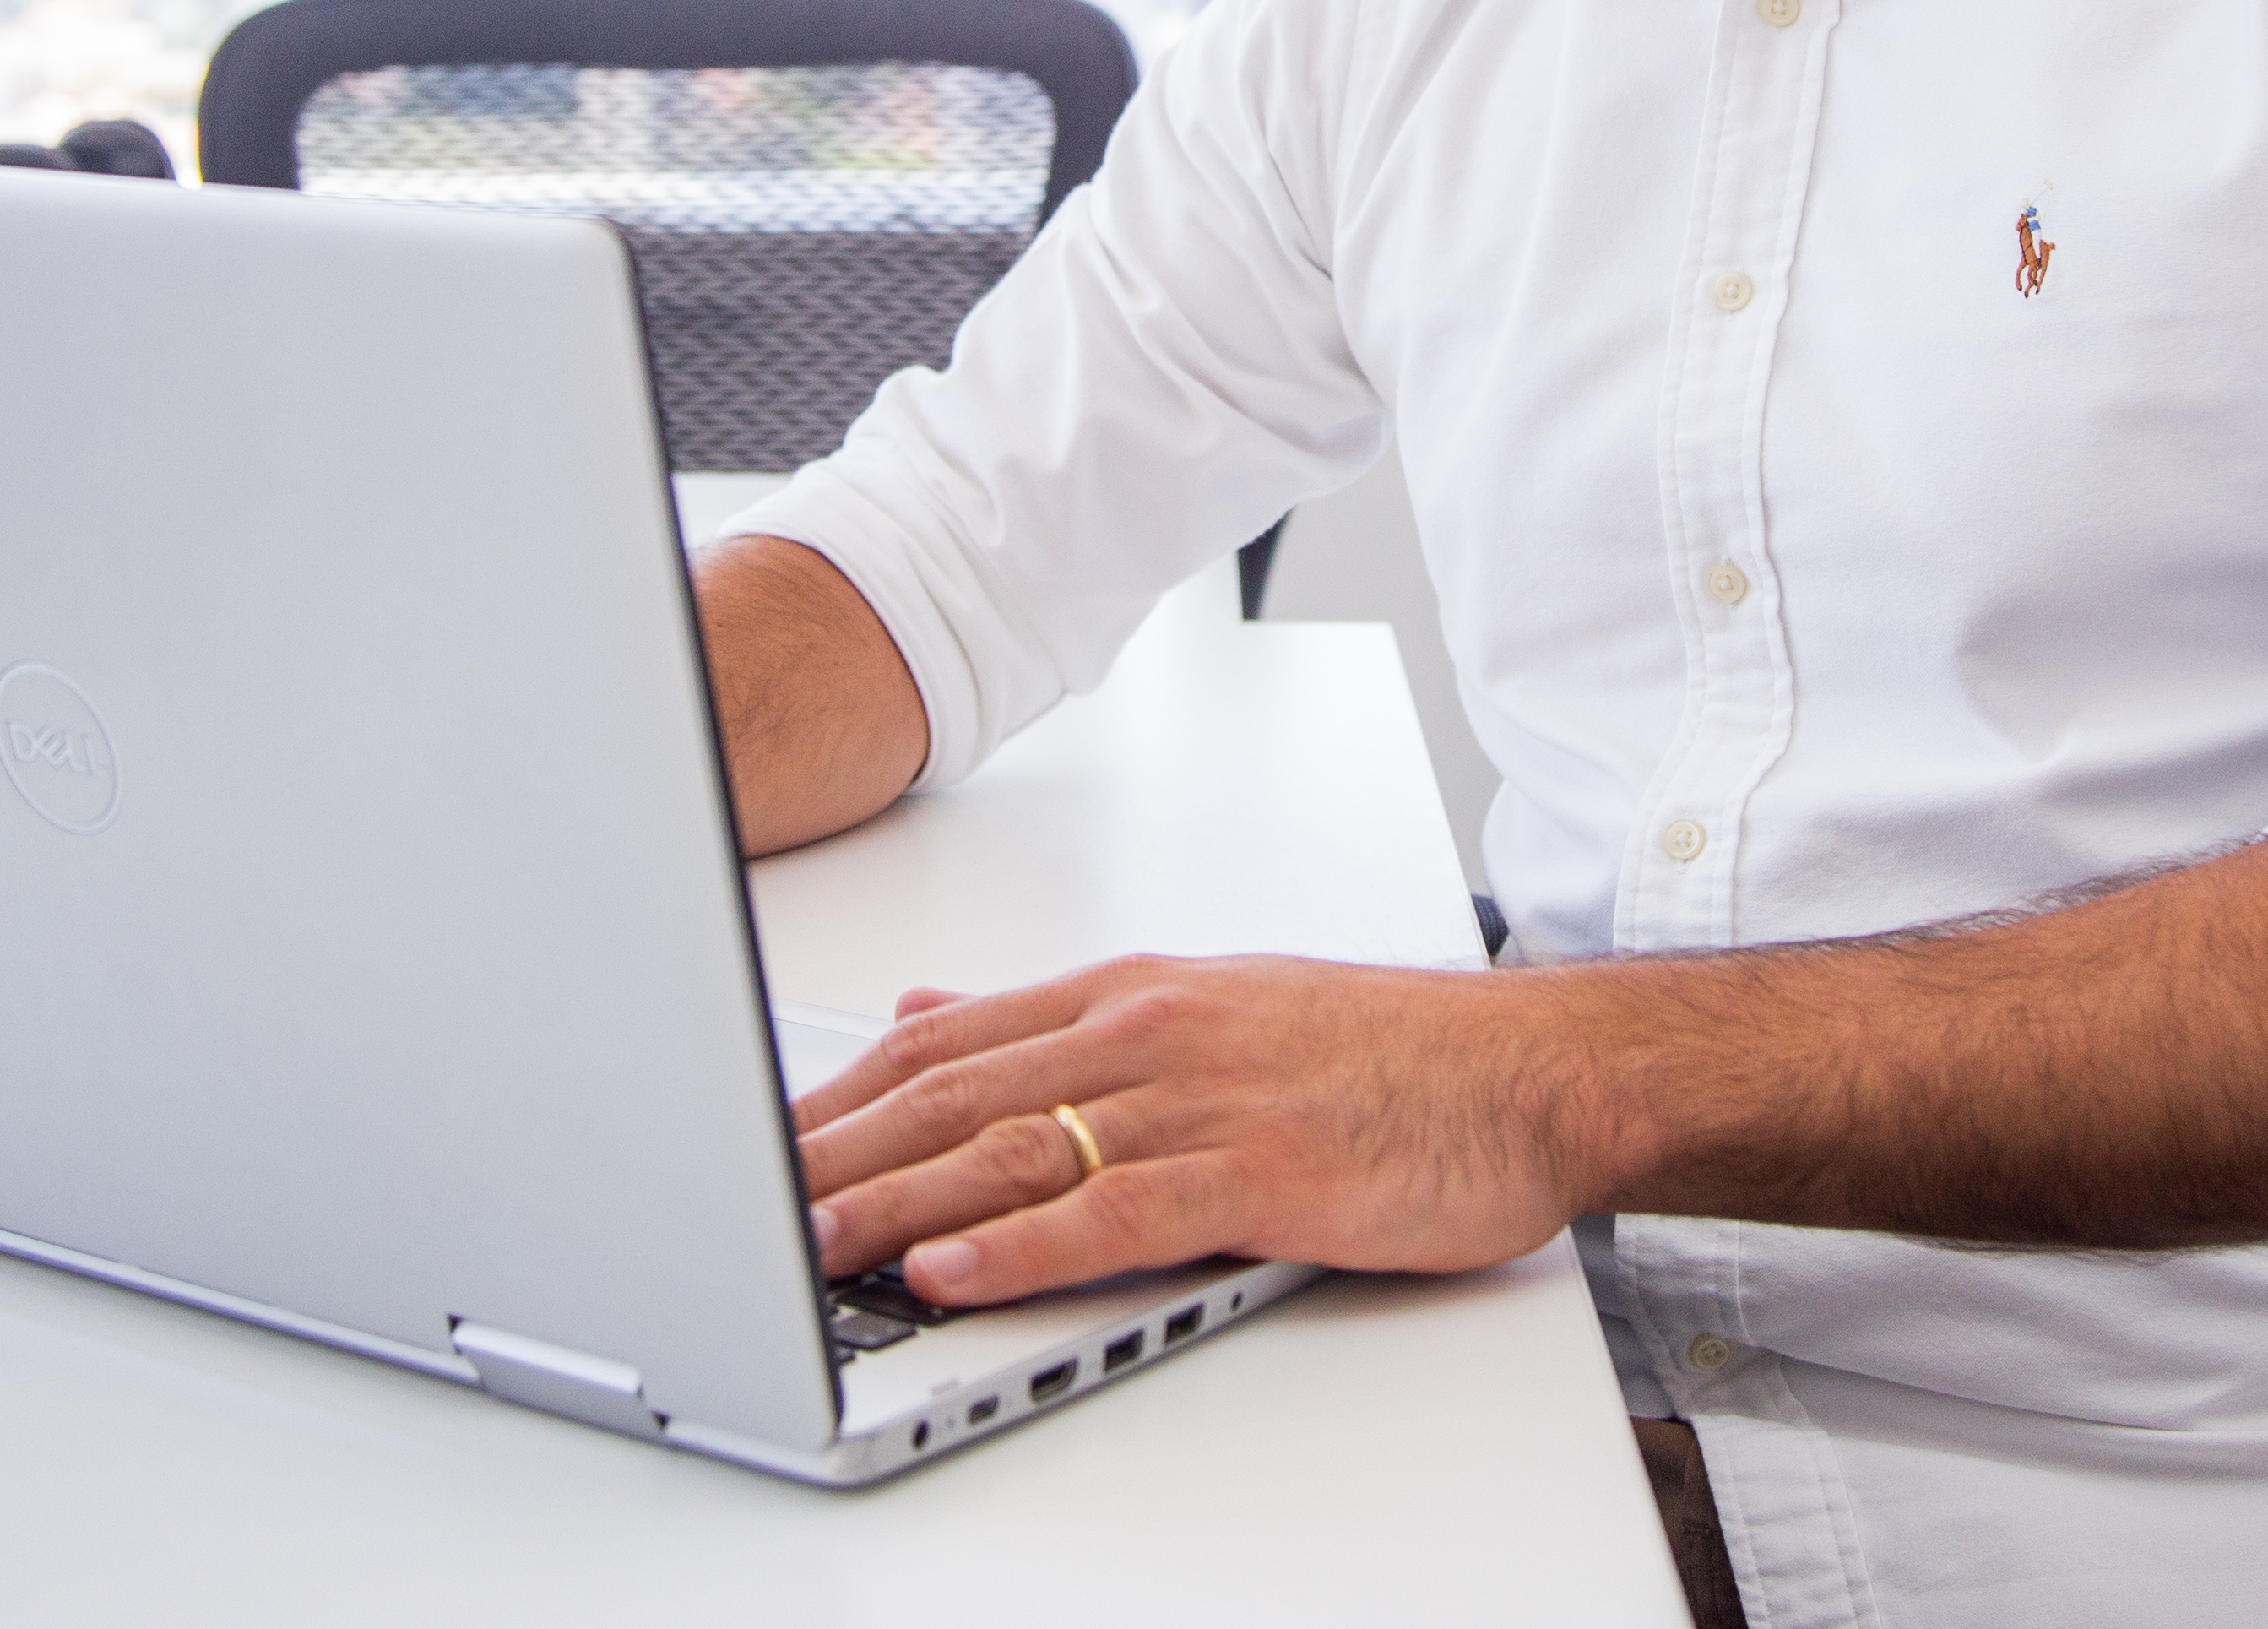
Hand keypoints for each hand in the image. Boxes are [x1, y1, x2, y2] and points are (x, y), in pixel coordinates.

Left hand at [789, 955, 1606, 1306]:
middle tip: (736, 1210)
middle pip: (955, 1100)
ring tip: (804, 1250)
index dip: (835, 1101)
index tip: (753, 1148)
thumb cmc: (1380, 1053)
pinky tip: (950, 1272)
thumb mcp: (1202, 1005)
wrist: (1530, 1068)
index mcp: (1129, 995)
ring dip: (896, 1206)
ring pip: (1014, 1153)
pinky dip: (1020, 1246)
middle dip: (835, 1158)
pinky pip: (1114, 1214)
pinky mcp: (1261, 1174)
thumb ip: (1058, 1023)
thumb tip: (926, 1018)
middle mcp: (1148, 1033)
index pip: (945, 1047)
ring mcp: (1203, 1099)